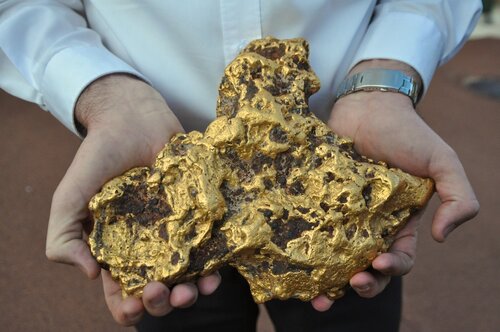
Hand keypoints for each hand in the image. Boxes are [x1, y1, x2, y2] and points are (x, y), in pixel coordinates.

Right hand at [45, 74, 220, 324]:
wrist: (133, 119)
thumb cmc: (99, 157)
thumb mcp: (70, 198)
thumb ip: (63, 237)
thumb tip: (92, 275)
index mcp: (116, 249)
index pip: (121, 292)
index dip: (127, 308)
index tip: (133, 307)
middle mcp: (149, 246)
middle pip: (158, 290)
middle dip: (162, 303)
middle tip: (163, 292)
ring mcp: (176, 231)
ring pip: (187, 276)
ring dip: (192, 293)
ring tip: (194, 290)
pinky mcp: (199, 215)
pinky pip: (211, 248)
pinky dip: (215, 267)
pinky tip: (214, 273)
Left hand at [309, 88, 478, 310]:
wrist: (366, 105)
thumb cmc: (405, 132)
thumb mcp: (443, 162)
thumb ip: (458, 197)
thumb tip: (442, 237)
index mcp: (400, 222)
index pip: (399, 258)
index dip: (392, 269)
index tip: (379, 264)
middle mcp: (369, 224)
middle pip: (365, 268)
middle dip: (360, 285)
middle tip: (349, 285)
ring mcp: (341, 215)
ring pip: (334, 259)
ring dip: (328, 283)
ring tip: (316, 298)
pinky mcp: (317, 203)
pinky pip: (310, 232)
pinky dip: (303, 253)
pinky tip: (293, 268)